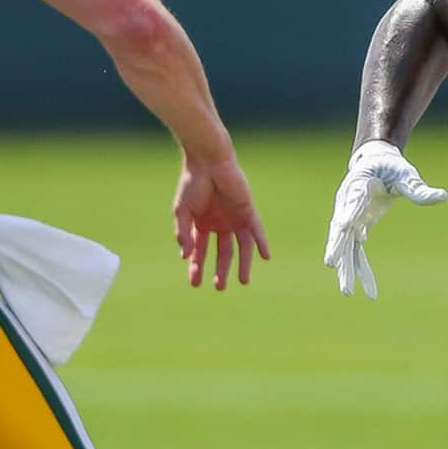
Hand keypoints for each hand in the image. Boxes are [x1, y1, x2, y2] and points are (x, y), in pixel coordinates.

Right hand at [174, 154, 269, 288]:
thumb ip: (183, 233)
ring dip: (243, 264)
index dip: (197, 267)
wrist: (207, 161)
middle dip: (220, 270)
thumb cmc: (192, 183)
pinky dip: (262, 243)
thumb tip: (185, 256)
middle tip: (219, 287)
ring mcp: (234, 218)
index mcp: (202, 224)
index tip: (194, 283)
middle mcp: (220, 223)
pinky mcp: (247, 211)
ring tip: (243, 281)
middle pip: (222, 252)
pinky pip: (257, 230)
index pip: (200, 251)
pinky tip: (265, 257)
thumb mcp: (182, 211)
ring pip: (241, 246)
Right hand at [323, 140, 447, 298]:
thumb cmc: (391, 167)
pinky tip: (367, 289)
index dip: (347, 212)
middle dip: (336, 247)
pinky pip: (356, 251)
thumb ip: (419, 189)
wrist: (375, 164)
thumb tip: (443, 196)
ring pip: (345, 245)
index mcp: (359, 184)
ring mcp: (350, 218)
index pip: (353, 200)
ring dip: (345, 268)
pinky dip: (361, 269)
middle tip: (330, 264)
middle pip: (340, 228)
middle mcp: (348, 203)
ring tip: (347, 292)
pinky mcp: (356, 228)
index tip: (342, 225)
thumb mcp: (406, 175)